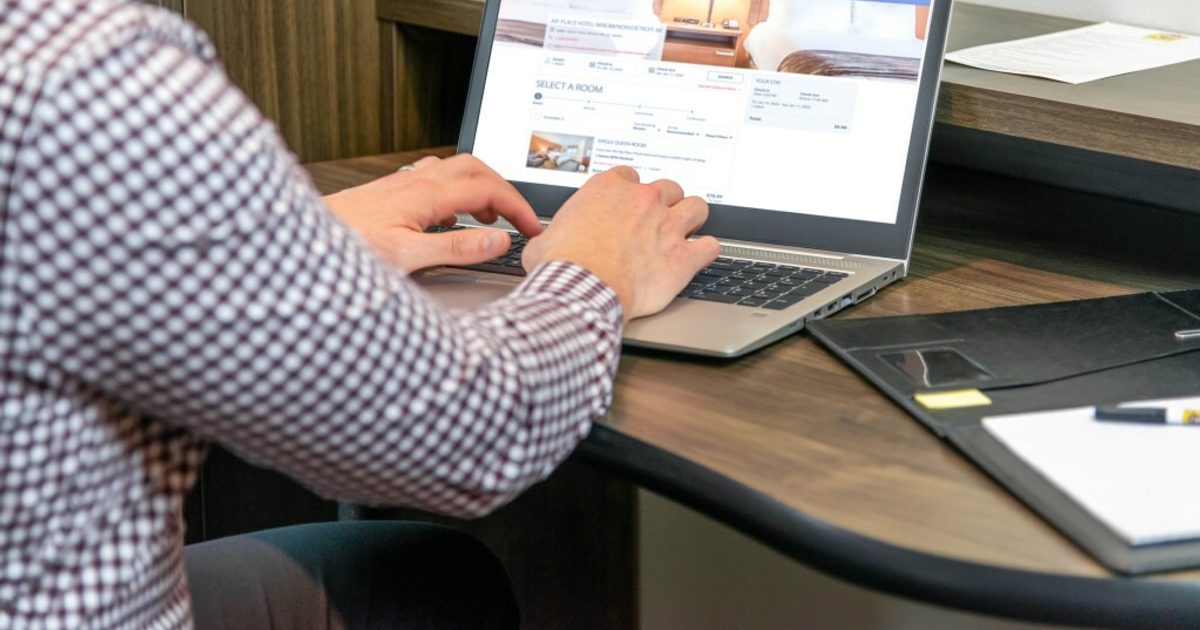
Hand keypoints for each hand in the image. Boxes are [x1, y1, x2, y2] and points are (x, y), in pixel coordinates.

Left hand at [322, 154, 542, 270]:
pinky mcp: (388, 193)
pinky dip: (453, 193)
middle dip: (504, 191)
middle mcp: (414, 183)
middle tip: (519, 219)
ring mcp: (400, 185)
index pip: (487, 191)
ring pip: (454, 171)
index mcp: (425, 195)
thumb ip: (456, 247)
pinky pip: (432, 180)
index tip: (533, 228)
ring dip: (480, 189)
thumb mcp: (407, 258)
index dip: (517, 208)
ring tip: (490, 218)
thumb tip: (498, 240)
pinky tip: (447, 217)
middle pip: (475, 170)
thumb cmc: (346, 251)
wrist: (300, 244)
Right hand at [522, 167, 718, 321]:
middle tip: (659, 218)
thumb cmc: (563, 265)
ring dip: (692, 217)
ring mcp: (667, 226)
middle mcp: (642, 201)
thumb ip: (554, 233)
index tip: (628, 203)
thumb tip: (543, 243)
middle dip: (665, 202)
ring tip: (688, 228)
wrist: (582, 289)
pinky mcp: (683, 257)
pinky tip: (702, 255)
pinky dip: (708, 251)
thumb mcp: (544, 240)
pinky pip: (710, 246)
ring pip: (696, 207)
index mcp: (609, 189)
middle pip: (667, 187)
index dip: (630, 191)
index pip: (629, 176)